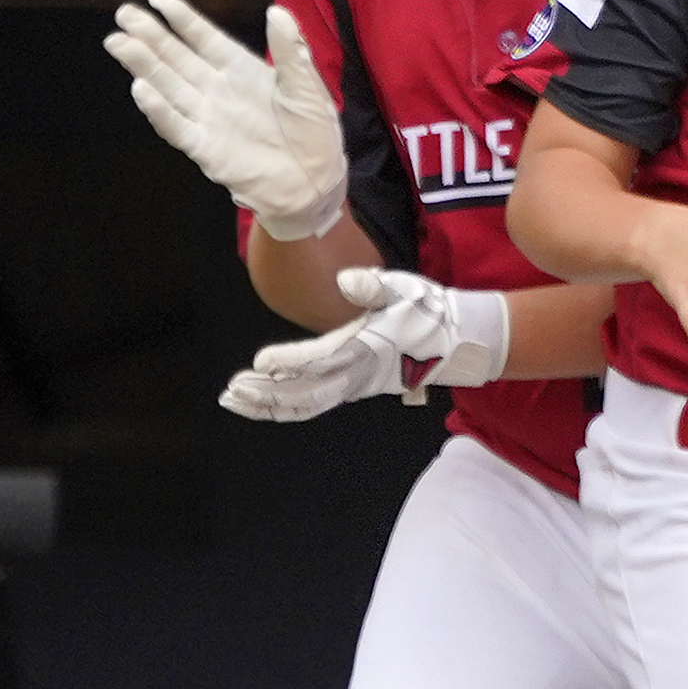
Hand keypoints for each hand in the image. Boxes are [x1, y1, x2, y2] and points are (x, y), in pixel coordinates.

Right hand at [106, 0, 348, 239]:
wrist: (315, 182)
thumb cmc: (313, 132)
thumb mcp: (306, 86)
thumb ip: (290, 51)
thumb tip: (277, 11)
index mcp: (241, 70)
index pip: (204, 38)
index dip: (182, 18)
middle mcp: (218, 90)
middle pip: (177, 58)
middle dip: (150, 36)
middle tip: (124, 14)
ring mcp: (209, 118)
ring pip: (168, 86)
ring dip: (144, 65)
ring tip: (119, 42)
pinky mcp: (206, 148)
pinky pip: (177, 126)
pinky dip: (159, 110)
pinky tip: (141, 89)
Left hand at [220, 270, 508, 421]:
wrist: (457, 341)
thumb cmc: (429, 311)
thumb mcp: (406, 290)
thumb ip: (374, 285)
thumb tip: (346, 281)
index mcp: (366, 348)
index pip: (320, 359)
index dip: (288, 363)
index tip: (259, 363)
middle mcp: (357, 374)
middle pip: (304, 393)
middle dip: (265, 395)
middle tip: (230, 392)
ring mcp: (355, 385)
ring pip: (307, 403)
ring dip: (270, 405)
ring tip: (237, 401)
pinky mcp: (355, 388)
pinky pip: (316, 404)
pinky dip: (288, 407)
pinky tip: (267, 404)